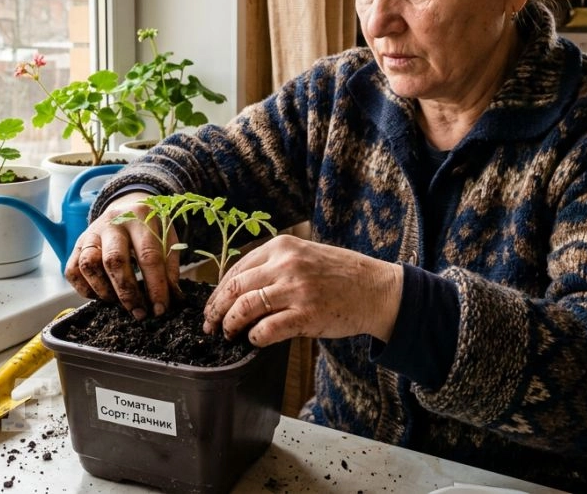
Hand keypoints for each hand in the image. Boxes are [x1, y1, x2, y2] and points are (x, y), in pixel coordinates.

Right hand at [64, 192, 180, 319]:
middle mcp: (112, 223)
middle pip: (114, 260)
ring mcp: (91, 233)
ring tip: (119, 303)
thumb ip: (170, 267)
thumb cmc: (150, 228)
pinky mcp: (76, 245)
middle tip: (139, 313)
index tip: (160, 308)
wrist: (126, 206)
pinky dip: (85, 289)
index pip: (148, 255)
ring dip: (104, 291)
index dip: (155, 286)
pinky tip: (102, 295)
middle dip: (128, 293)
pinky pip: (72, 271)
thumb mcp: (167, 238)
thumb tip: (172, 298)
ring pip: (88, 265)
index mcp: (140, 217)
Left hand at [202, 235, 402, 346]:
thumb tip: (239, 288)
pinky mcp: (306, 315)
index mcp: (282, 246)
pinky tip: (255, 340)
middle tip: (210, 324)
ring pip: (244, 308)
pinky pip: (266, 330)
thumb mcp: (305, 255)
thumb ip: (274, 265)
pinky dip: (254, 337)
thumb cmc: (341, 274)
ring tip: (228, 334)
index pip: (236, 269)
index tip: (212, 305)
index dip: (218, 291)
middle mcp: (286, 264)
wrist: (376, 289)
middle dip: (216, 309)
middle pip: (234, 288)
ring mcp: (296, 290)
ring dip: (230, 324)